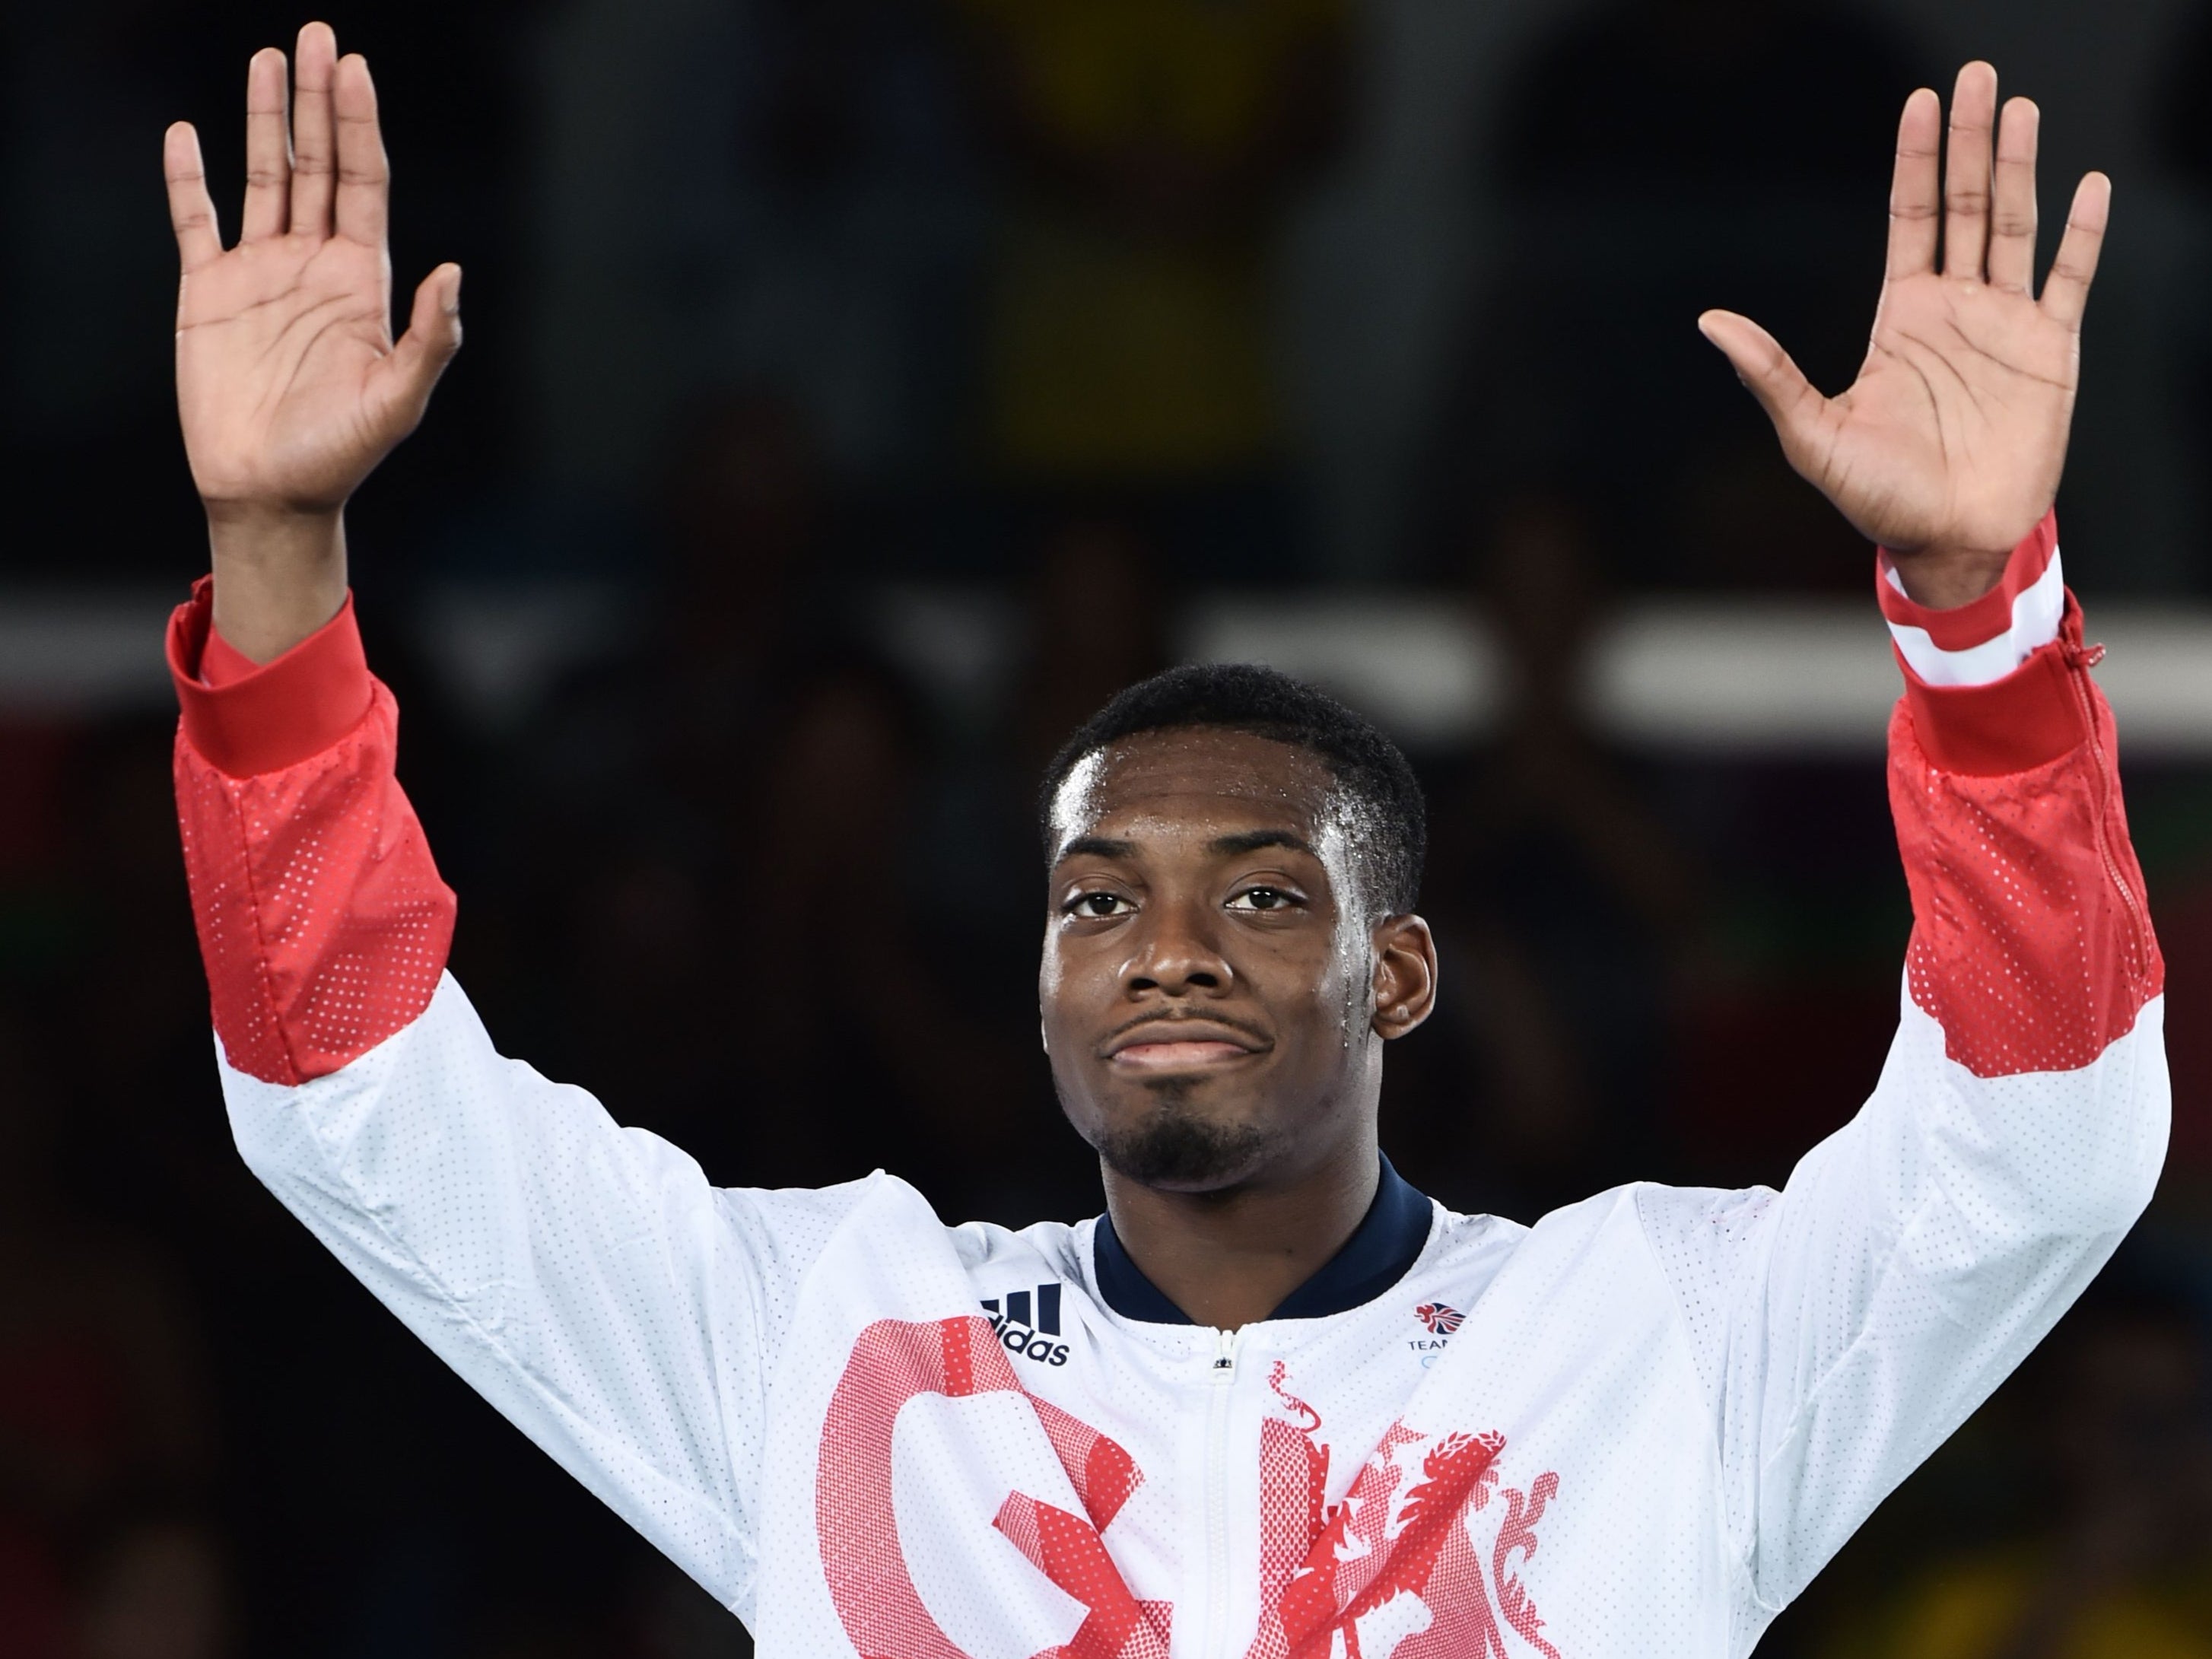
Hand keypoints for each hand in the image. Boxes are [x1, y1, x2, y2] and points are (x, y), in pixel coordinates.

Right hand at [164, 23, 459, 658]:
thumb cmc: (341, 455)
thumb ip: (430, 339)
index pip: (364, 184)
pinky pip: (195, 222)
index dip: (360, 127)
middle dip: (317, 102)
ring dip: (265, 119)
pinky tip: (186, 133)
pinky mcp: (207, 292)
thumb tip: (453, 272)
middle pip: (316, 164)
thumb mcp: (398, 401)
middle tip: (317, 36)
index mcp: (362, 282)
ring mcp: (260, 273)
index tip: (357, 70)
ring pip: (263, 178)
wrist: (271, 492)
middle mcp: (313, 265)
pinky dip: (189, 179)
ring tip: (269, 59)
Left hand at [1699, 63, 2109, 607]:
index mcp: (1901, 317)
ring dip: (2020, 168)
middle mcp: (1955, 309)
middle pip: (1964, 205)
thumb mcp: (1811, 434)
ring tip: (2020, 109)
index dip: (1915, 161)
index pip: (1910, 218)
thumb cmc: (1877, 496)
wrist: (1946, 542)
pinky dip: (2081, 236)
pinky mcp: (2051, 352)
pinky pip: (2069, 281)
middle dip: (1970, 142)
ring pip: (2014, 226)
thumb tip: (1710, 321)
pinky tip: (2087, 188)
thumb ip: (1770, 373)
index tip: (1919, 102)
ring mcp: (2005, 325)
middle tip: (1976, 77)